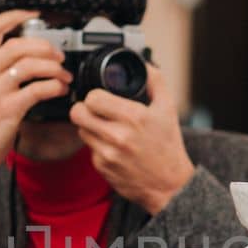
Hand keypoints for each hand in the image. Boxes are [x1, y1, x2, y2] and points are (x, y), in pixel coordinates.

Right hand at [0, 8, 70, 222]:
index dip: (15, 15)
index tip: (34, 14)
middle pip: (18, 45)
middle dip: (45, 46)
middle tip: (58, 55)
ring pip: (30, 65)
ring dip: (54, 68)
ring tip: (64, 75)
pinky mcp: (8, 110)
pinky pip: (37, 90)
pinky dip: (54, 87)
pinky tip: (60, 90)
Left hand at [70, 65, 194, 214]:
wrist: (169, 185)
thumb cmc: (168, 145)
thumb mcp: (168, 109)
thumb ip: (155, 81)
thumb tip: (142, 62)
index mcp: (133, 117)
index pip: (93, 98)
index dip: (94, 95)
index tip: (101, 97)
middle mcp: (118, 136)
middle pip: (78, 113)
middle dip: (84, 109)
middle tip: (94, 110)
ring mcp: (107, 154)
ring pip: (80, 130)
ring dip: (89, 127)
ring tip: (106, 128)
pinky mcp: (102, 168)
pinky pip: (89, 149)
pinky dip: (97, 146)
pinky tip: (112, 147)